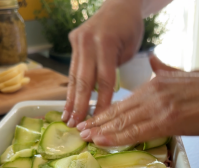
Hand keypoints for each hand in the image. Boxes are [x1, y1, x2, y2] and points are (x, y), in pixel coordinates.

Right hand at [62, 0, 144, 126]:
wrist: (119, 4)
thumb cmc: (130, 28)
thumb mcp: (130, 48)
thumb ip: (116, 68)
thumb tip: (106, 93)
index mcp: (105, 42)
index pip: (104, 79)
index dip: (102, 101)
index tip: (100, 120)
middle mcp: (87, 41)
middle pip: (83, 80)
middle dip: (80, 105)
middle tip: (76, 125)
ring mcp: (77, 40)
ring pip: (73, 75)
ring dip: (70, 99)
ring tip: (67, 118)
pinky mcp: (73, 41)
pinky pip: (72, 68)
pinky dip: (71, 86)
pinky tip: (68, 102)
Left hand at [75, 55, 198, 145]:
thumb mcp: (185, 74)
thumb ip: (164, 69)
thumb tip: (153, 60)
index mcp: (156, 83)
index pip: (125, 101)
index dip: (106, 112)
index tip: (93, 120)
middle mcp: (154, 93)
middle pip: (120, 111)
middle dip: (99, 123)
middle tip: (81, 132)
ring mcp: (159, 107)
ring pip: (124, 122)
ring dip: (103, 131)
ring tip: (87, 139)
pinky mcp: (168, 120)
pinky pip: (138, 132)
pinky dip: (118, 138)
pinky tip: (104, 141)